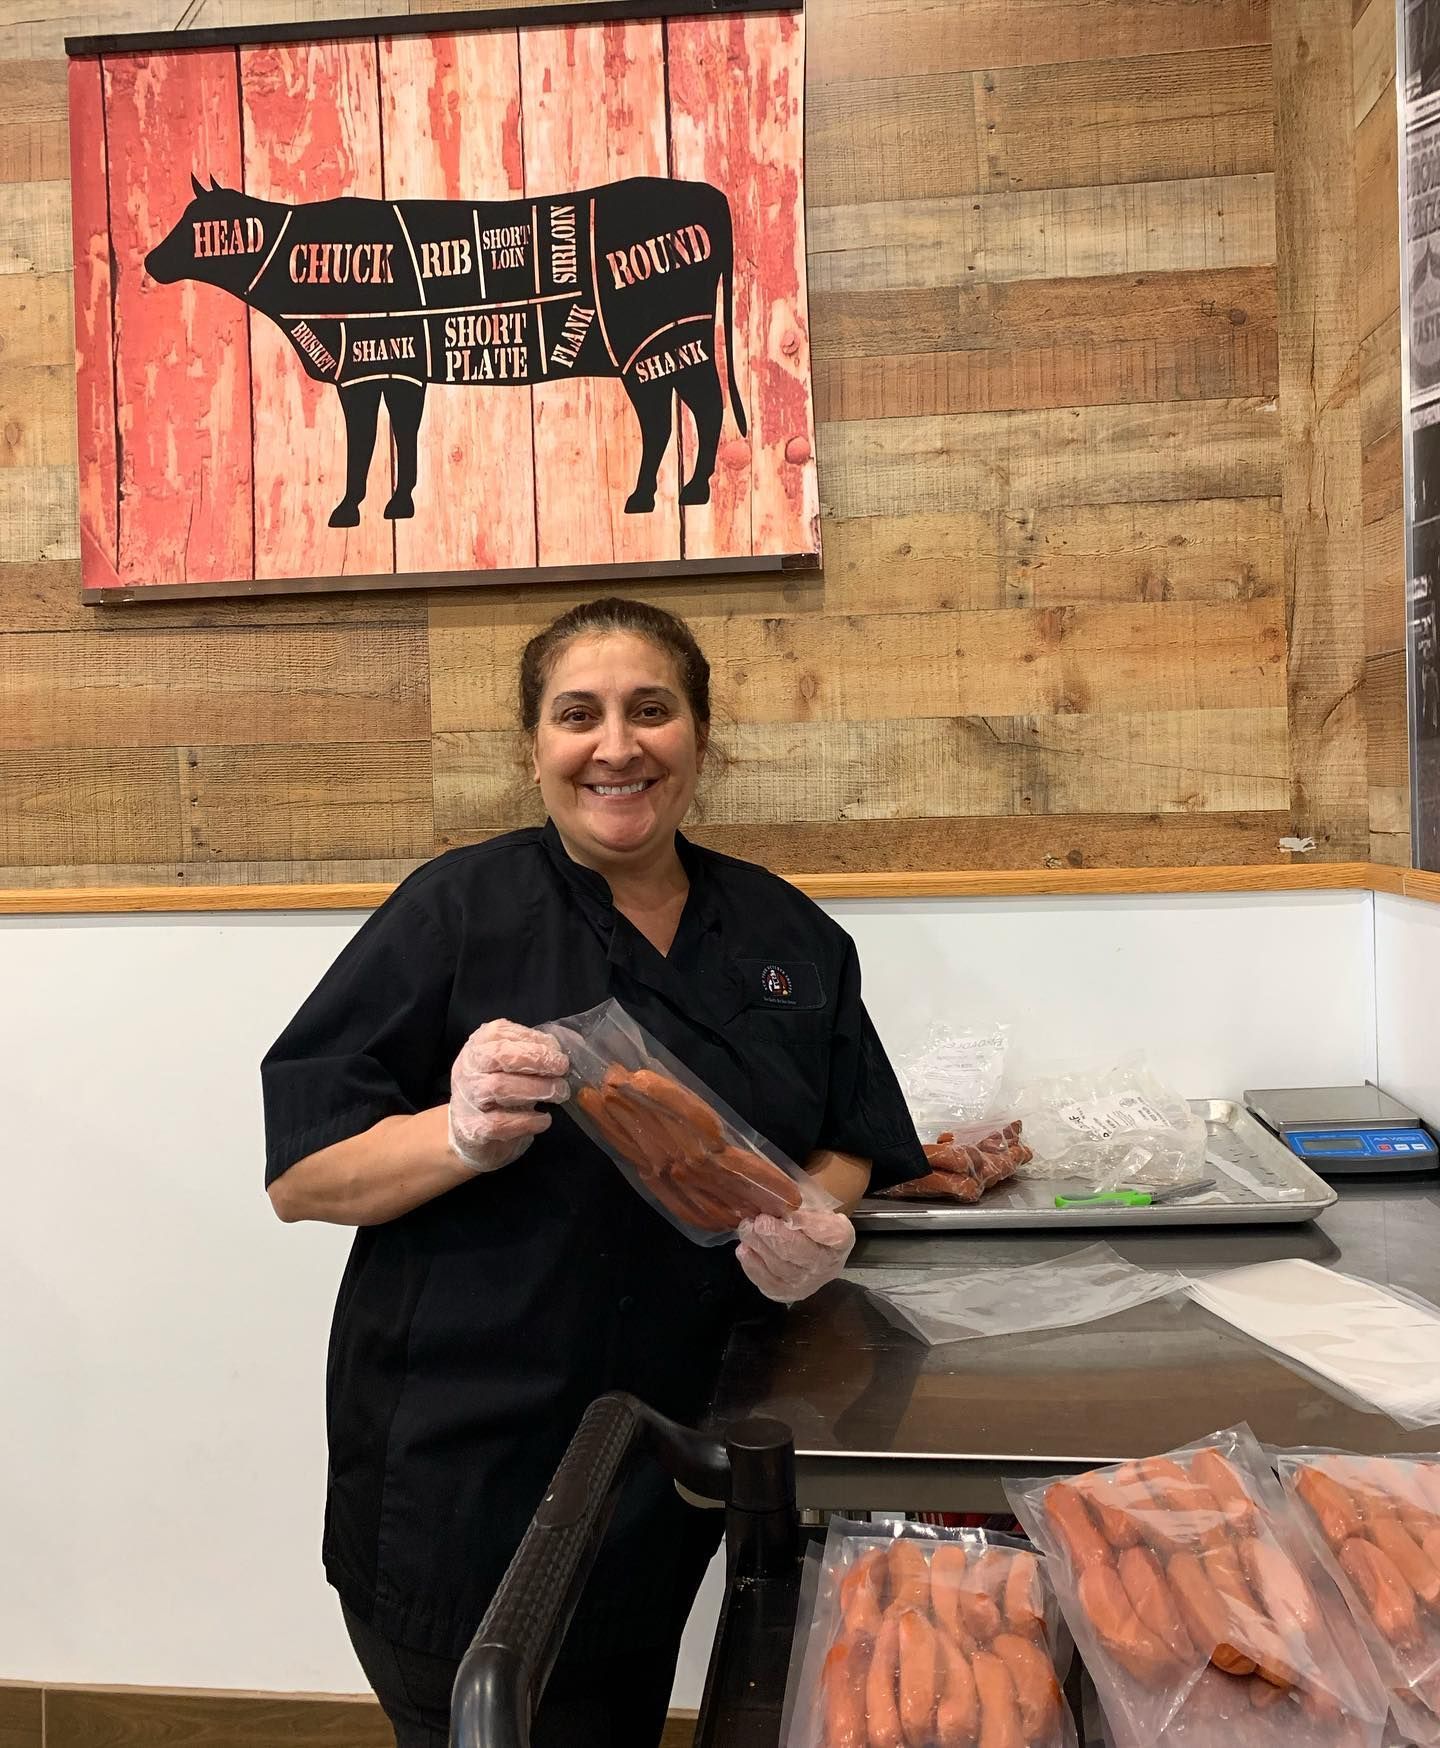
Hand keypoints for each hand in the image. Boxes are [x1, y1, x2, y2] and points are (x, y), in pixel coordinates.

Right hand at [448, 1019, 569, 1174]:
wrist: (467, 1133)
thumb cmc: (497, 1093)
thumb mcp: (511, 1067)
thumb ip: (534, 1053)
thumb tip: (570, 1045)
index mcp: (478, 1046)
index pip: (501, 1033)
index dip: (534, 1040)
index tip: (557, 1051)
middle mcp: (467, 1068)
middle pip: (498, 1055)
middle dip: (536, 1059)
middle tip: (562, 1069)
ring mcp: (467, 1099)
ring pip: (499, 1087)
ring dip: (536, 1088)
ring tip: (559, 1093)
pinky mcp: (473, 1129)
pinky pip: (501, 1122)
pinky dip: (528, 1121)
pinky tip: (544, 1119)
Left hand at [736, 1207, 855, 1302]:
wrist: (811, 1249)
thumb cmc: (811, 1220)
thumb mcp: (814, 1204)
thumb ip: (802, 1202)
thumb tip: (779, 1199)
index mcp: (841, 1238)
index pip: (832, 1233)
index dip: (810, 1224)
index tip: (791, 1215)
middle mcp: (827, 1265)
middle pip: (800, 1252)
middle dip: (777, 1236)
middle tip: (760, 1221)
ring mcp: (807, 1283)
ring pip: (780, 1268)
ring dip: (760, 1247)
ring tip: (746, 1229)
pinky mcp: (785, 1293)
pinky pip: (767, 1282)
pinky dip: (753, 1265)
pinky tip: (744, 1248)